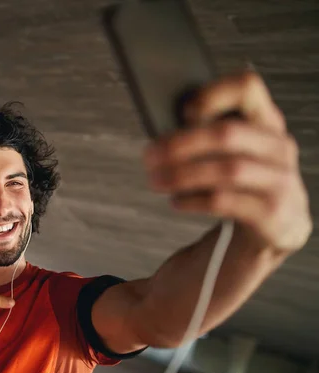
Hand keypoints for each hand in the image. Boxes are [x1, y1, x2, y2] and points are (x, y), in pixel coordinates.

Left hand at [143, 71, 311, 253]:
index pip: (247, 87)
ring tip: (155, 181)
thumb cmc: (243, 182)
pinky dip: (193, 200)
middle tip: (150, 156)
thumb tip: (160, 135)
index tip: (183, 112)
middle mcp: (278, 147)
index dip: (212, 94)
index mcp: (266, 121)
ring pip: (227, 170)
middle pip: (227, 134)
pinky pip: (225, 201)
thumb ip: (207, 136)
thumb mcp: (234, 154)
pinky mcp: (272, 212)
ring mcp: (280, 180)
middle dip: (180, 144)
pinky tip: (176, 201)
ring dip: (182, 175)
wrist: (279, 227)